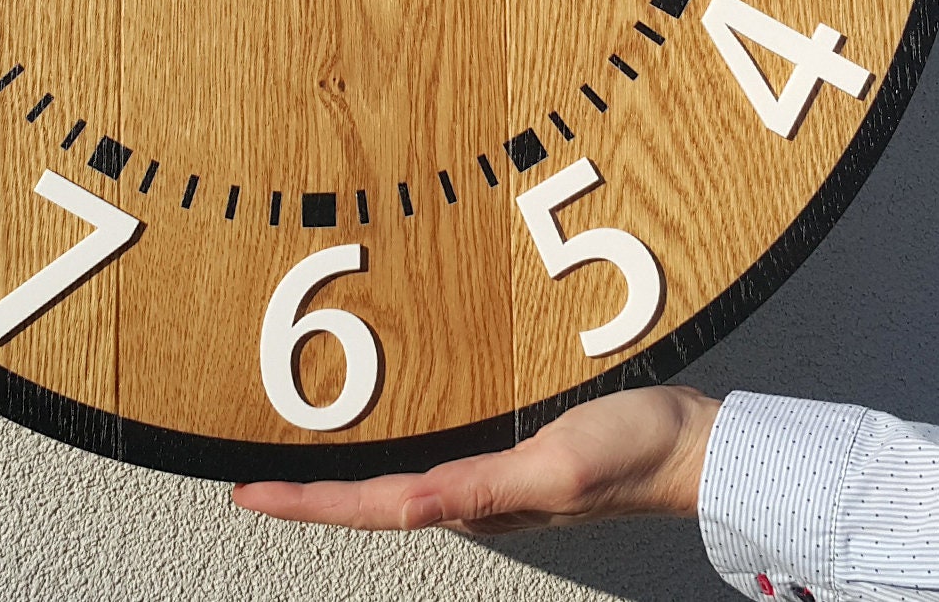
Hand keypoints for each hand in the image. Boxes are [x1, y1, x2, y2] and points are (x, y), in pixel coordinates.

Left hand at [232, 386, 720, 534]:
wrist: (693, 444)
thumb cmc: (632, 453)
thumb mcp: (555, 466)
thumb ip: (481, 489)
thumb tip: (410, 507)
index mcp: (473, 502)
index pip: (370, 507)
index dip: (305, 502)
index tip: (246, 492)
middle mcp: (471, 497)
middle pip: (370, 500)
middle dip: (308, 492)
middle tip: (247, 476)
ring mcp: (489, 479)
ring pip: (397, 480)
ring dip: (343, 474)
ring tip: (293, 455)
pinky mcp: (508, 455)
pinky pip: (434, 456)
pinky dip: (391, 447)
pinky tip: (382, 432)